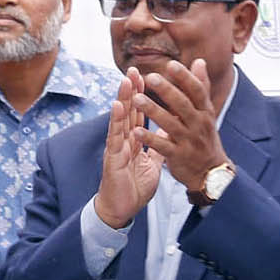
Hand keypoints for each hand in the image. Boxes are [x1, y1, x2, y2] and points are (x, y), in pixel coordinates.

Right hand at [90, 72, 163, 228]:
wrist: (122, 209)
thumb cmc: (134, 187)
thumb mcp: (152, 163)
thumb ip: (157, 146)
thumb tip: (166, 131)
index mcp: (133, 141)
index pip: (137, 114)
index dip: (141, 96)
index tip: (145, 77)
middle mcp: (123, 141)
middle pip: (128, 111)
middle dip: (130, 90)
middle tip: (134, 69)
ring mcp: (116, 148)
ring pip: (120, 119)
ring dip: (122, 99)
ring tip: (125, 81)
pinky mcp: (113, 158)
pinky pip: (115, 137)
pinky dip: (116, 121)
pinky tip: (118, 106)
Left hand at [133, 59, 229, 193]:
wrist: (211, 172)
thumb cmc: (204, 137)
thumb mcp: (206, 112)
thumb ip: (200, 87)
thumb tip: (199, 61)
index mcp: (205, 112)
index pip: (197, 91)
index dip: (185, 77)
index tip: (171, 64)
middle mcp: (199, 125)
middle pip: (183, 105)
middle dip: (167, 91)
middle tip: (150, 77)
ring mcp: (189, 141)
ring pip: (171, 124)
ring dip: (153, 111)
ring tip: (136, 99)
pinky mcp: (179, 157)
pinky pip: (163, 146)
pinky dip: (150, 138)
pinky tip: (135, 130)